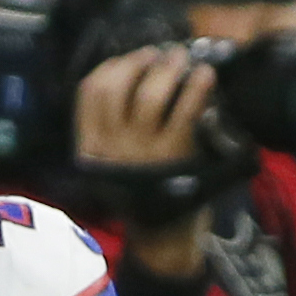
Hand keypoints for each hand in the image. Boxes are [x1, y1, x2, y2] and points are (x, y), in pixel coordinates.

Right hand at [69, 43, 218, 279]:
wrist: (162, 241)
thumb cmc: (143, 195)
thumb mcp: (111, 166)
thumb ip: (110, 130)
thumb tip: (132, 77)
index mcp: (90, 148)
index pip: (89, 92)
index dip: (111, 67)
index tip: (129, 58)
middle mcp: (111, 148)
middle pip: (118, 87)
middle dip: (140, 62)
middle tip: (161, 54)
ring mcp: (142, 152)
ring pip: (150, 94)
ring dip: (168, 69)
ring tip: (183, 60)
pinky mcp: (173, 156)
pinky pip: (184, 110)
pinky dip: (196, 87)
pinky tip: (206, 77)